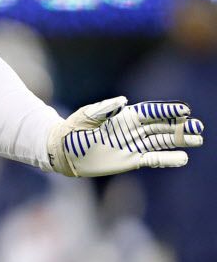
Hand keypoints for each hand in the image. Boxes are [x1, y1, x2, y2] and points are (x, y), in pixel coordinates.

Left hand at [47, 96, 203, 176]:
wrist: (64, 150)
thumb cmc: (73, 130)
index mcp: (123, 116)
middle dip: (180, 126)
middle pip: (161, 127)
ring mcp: (132, 145)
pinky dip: (167, 159)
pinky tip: (182, 158)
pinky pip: (152, 159)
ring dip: (179, 141)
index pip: (150, 112)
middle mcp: (131, 130)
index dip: (167, 111)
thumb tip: (123, 101)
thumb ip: (104, 109)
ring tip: (197, 139)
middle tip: (198, 126)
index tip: (184, 110)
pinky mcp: (130, 160)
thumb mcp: (86, 117)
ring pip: (161, 142)